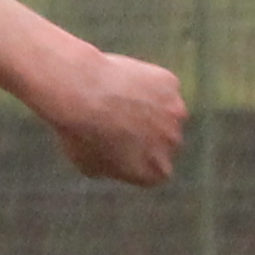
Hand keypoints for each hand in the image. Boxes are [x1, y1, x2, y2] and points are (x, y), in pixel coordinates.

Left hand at [46, 49, 186, 185]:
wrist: (81, 92)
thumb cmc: (79, 131)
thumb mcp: (89, 164)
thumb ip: (115, 167)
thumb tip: (119, 161)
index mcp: (156, 172)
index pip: (157, 170)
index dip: (136, 157)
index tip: (115, 145)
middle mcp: (172, 145)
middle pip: (166, 140)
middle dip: (147, 131)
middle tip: (115, 119)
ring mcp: (175, 112)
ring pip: (167, 111)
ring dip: (151, 106)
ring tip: (117, 100)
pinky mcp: (170, 84)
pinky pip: (161, 84)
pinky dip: (146, 82)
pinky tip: (123, 81)